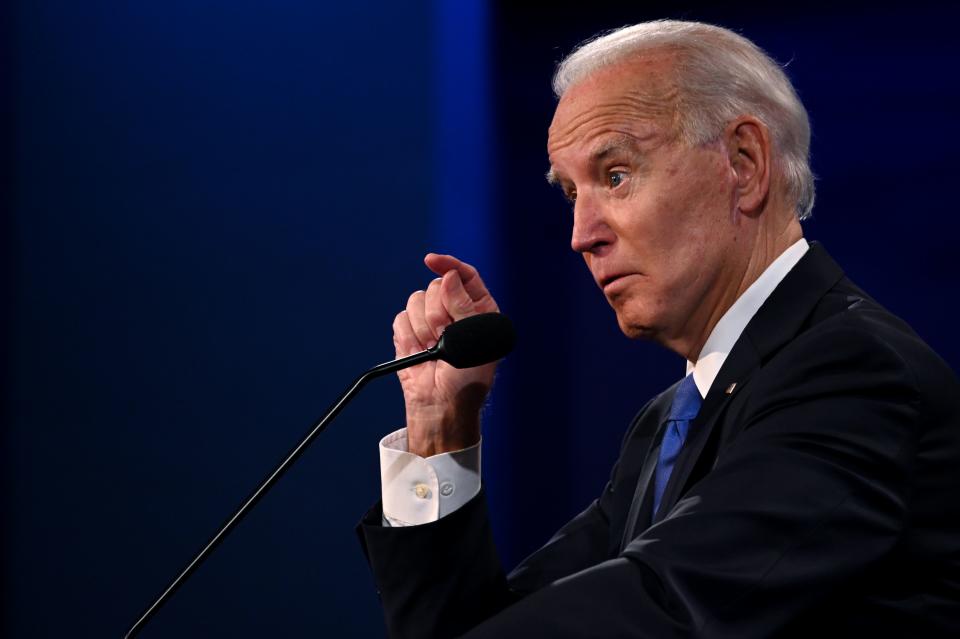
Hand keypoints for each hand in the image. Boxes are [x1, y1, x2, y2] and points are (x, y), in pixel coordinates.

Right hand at [393, 254, 499, 456]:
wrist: (441, 405)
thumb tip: (449, 278)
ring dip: (423, 329)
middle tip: (445, 339)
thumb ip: (464, 307)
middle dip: (438, 313)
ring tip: (433, 350)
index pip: (464, 275)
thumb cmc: (468, 377)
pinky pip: (401, 319)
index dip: (448, 264)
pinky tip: (419, 353)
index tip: (431, 261)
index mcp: (478, 308)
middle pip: (436, 286)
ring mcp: (430, 320)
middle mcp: (454, 309)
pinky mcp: (409, 332)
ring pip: (416, 300)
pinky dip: (408, 338)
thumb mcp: (475, 341)